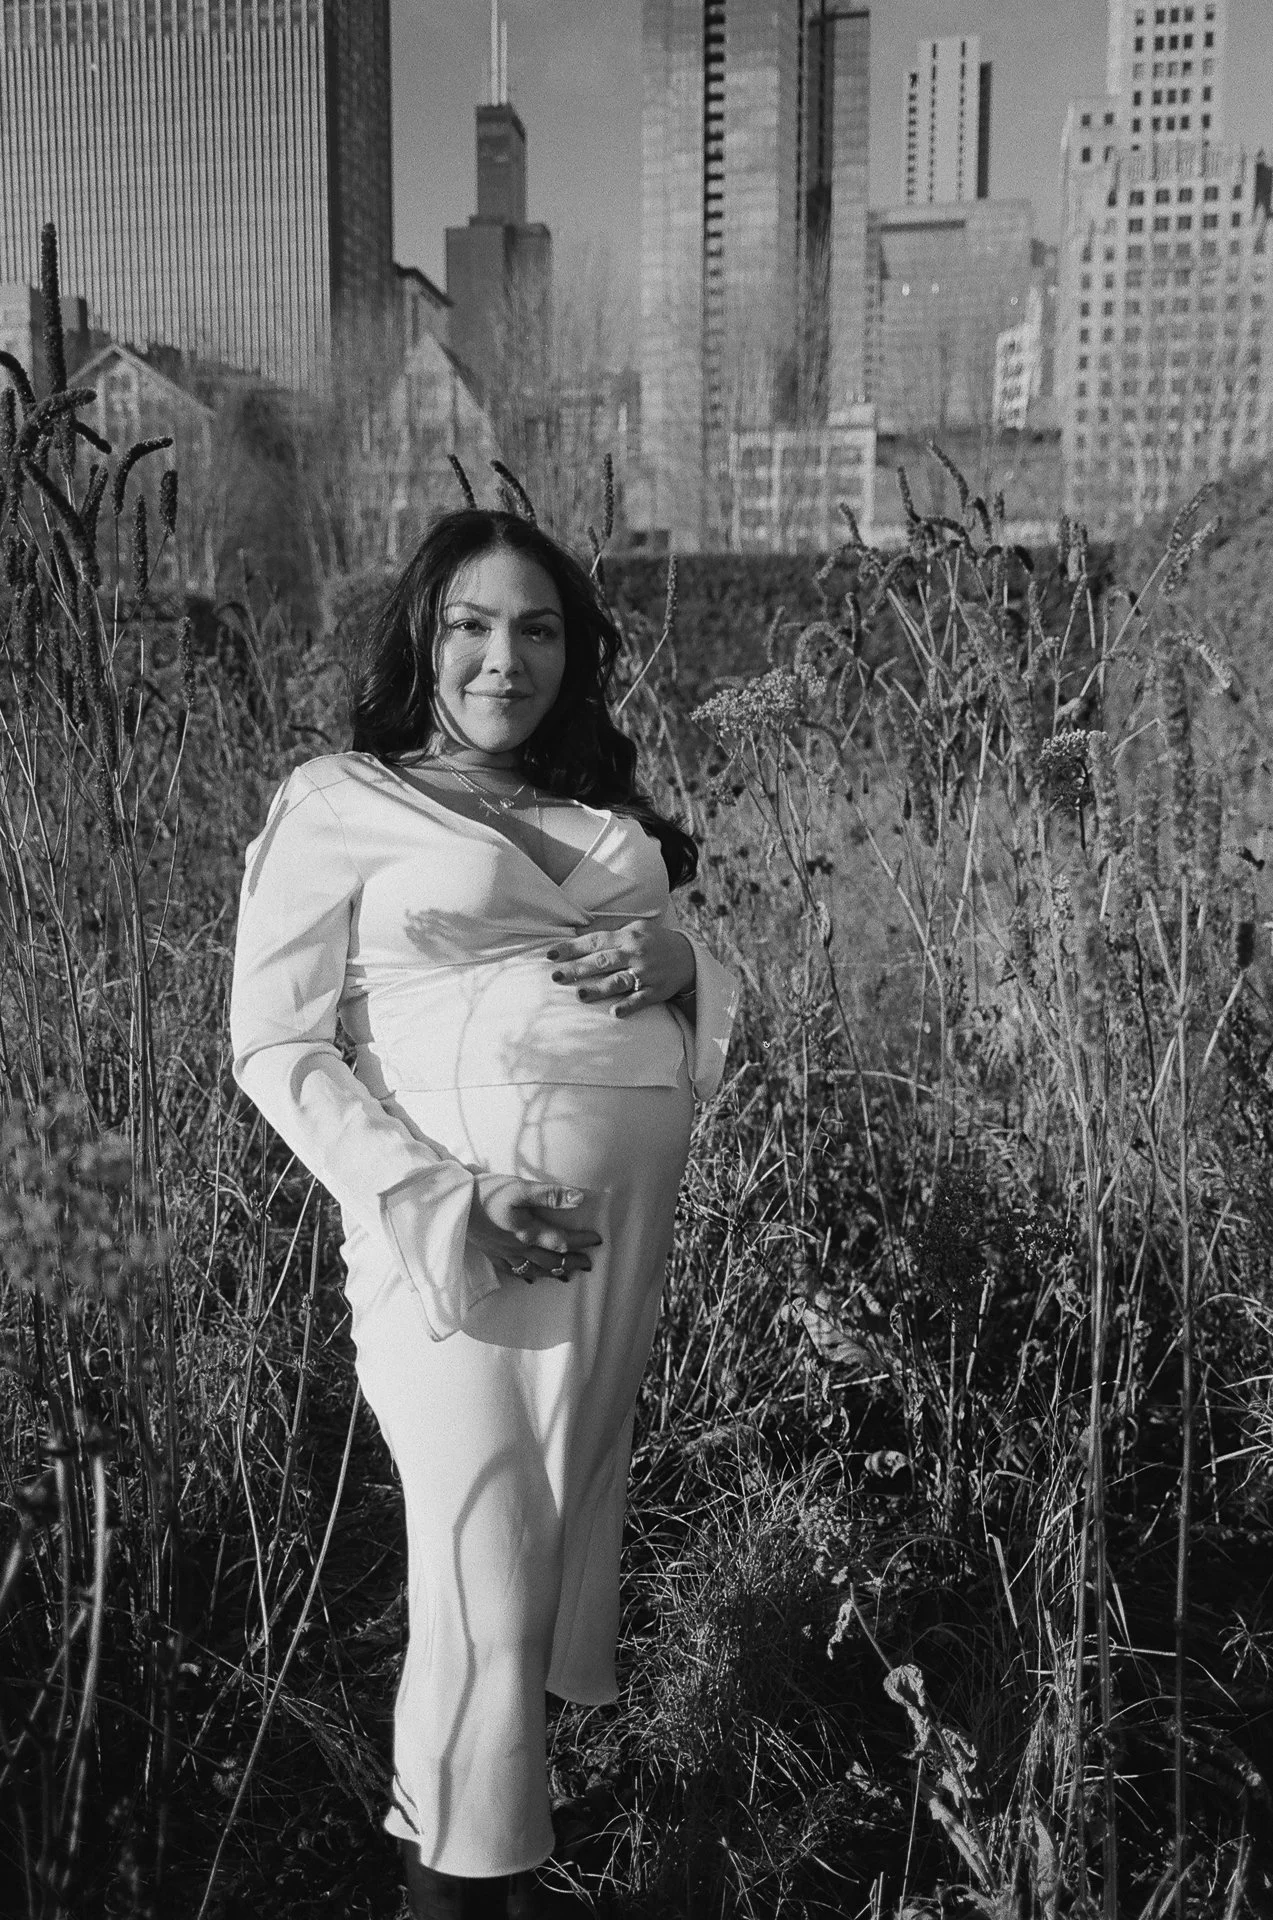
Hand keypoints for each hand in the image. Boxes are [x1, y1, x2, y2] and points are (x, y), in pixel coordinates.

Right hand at [467, 1175, 601, 1282]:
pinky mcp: (491, 1253)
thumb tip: (579, 1199)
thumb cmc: (486, 1193)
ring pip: (534, 1268)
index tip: (597, 1240)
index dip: (582, 1241)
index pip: (563, 1240)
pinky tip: (530, 1278)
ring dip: (552, 1271)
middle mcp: (519, 1247)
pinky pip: (513, 1271)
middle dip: (572, 1262)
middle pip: (551, 1259)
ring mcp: (504, 1253)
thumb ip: (549, 1195)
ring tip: (565, 1275)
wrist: (452, 1205)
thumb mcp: (519, 1188)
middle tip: (588, 1265)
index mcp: (529, 1232)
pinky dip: (526, 1275)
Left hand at [547, 920, 696, 1019]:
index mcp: (628, 937)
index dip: (572, 948)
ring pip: (619, 981)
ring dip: (599, 988)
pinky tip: (614, 1013)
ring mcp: (647, 973)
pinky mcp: (656, 991)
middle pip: (603, 961)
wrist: (689, 957)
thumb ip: (608, 934)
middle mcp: (636, 953)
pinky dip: (628, 1006)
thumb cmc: (653, 942)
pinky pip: (641, 999)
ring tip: (579, 995)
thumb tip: (577, 933)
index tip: (550, 955)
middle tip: (555, 976)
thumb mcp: (634, 929)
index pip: (595, 941)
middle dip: (578, 969)